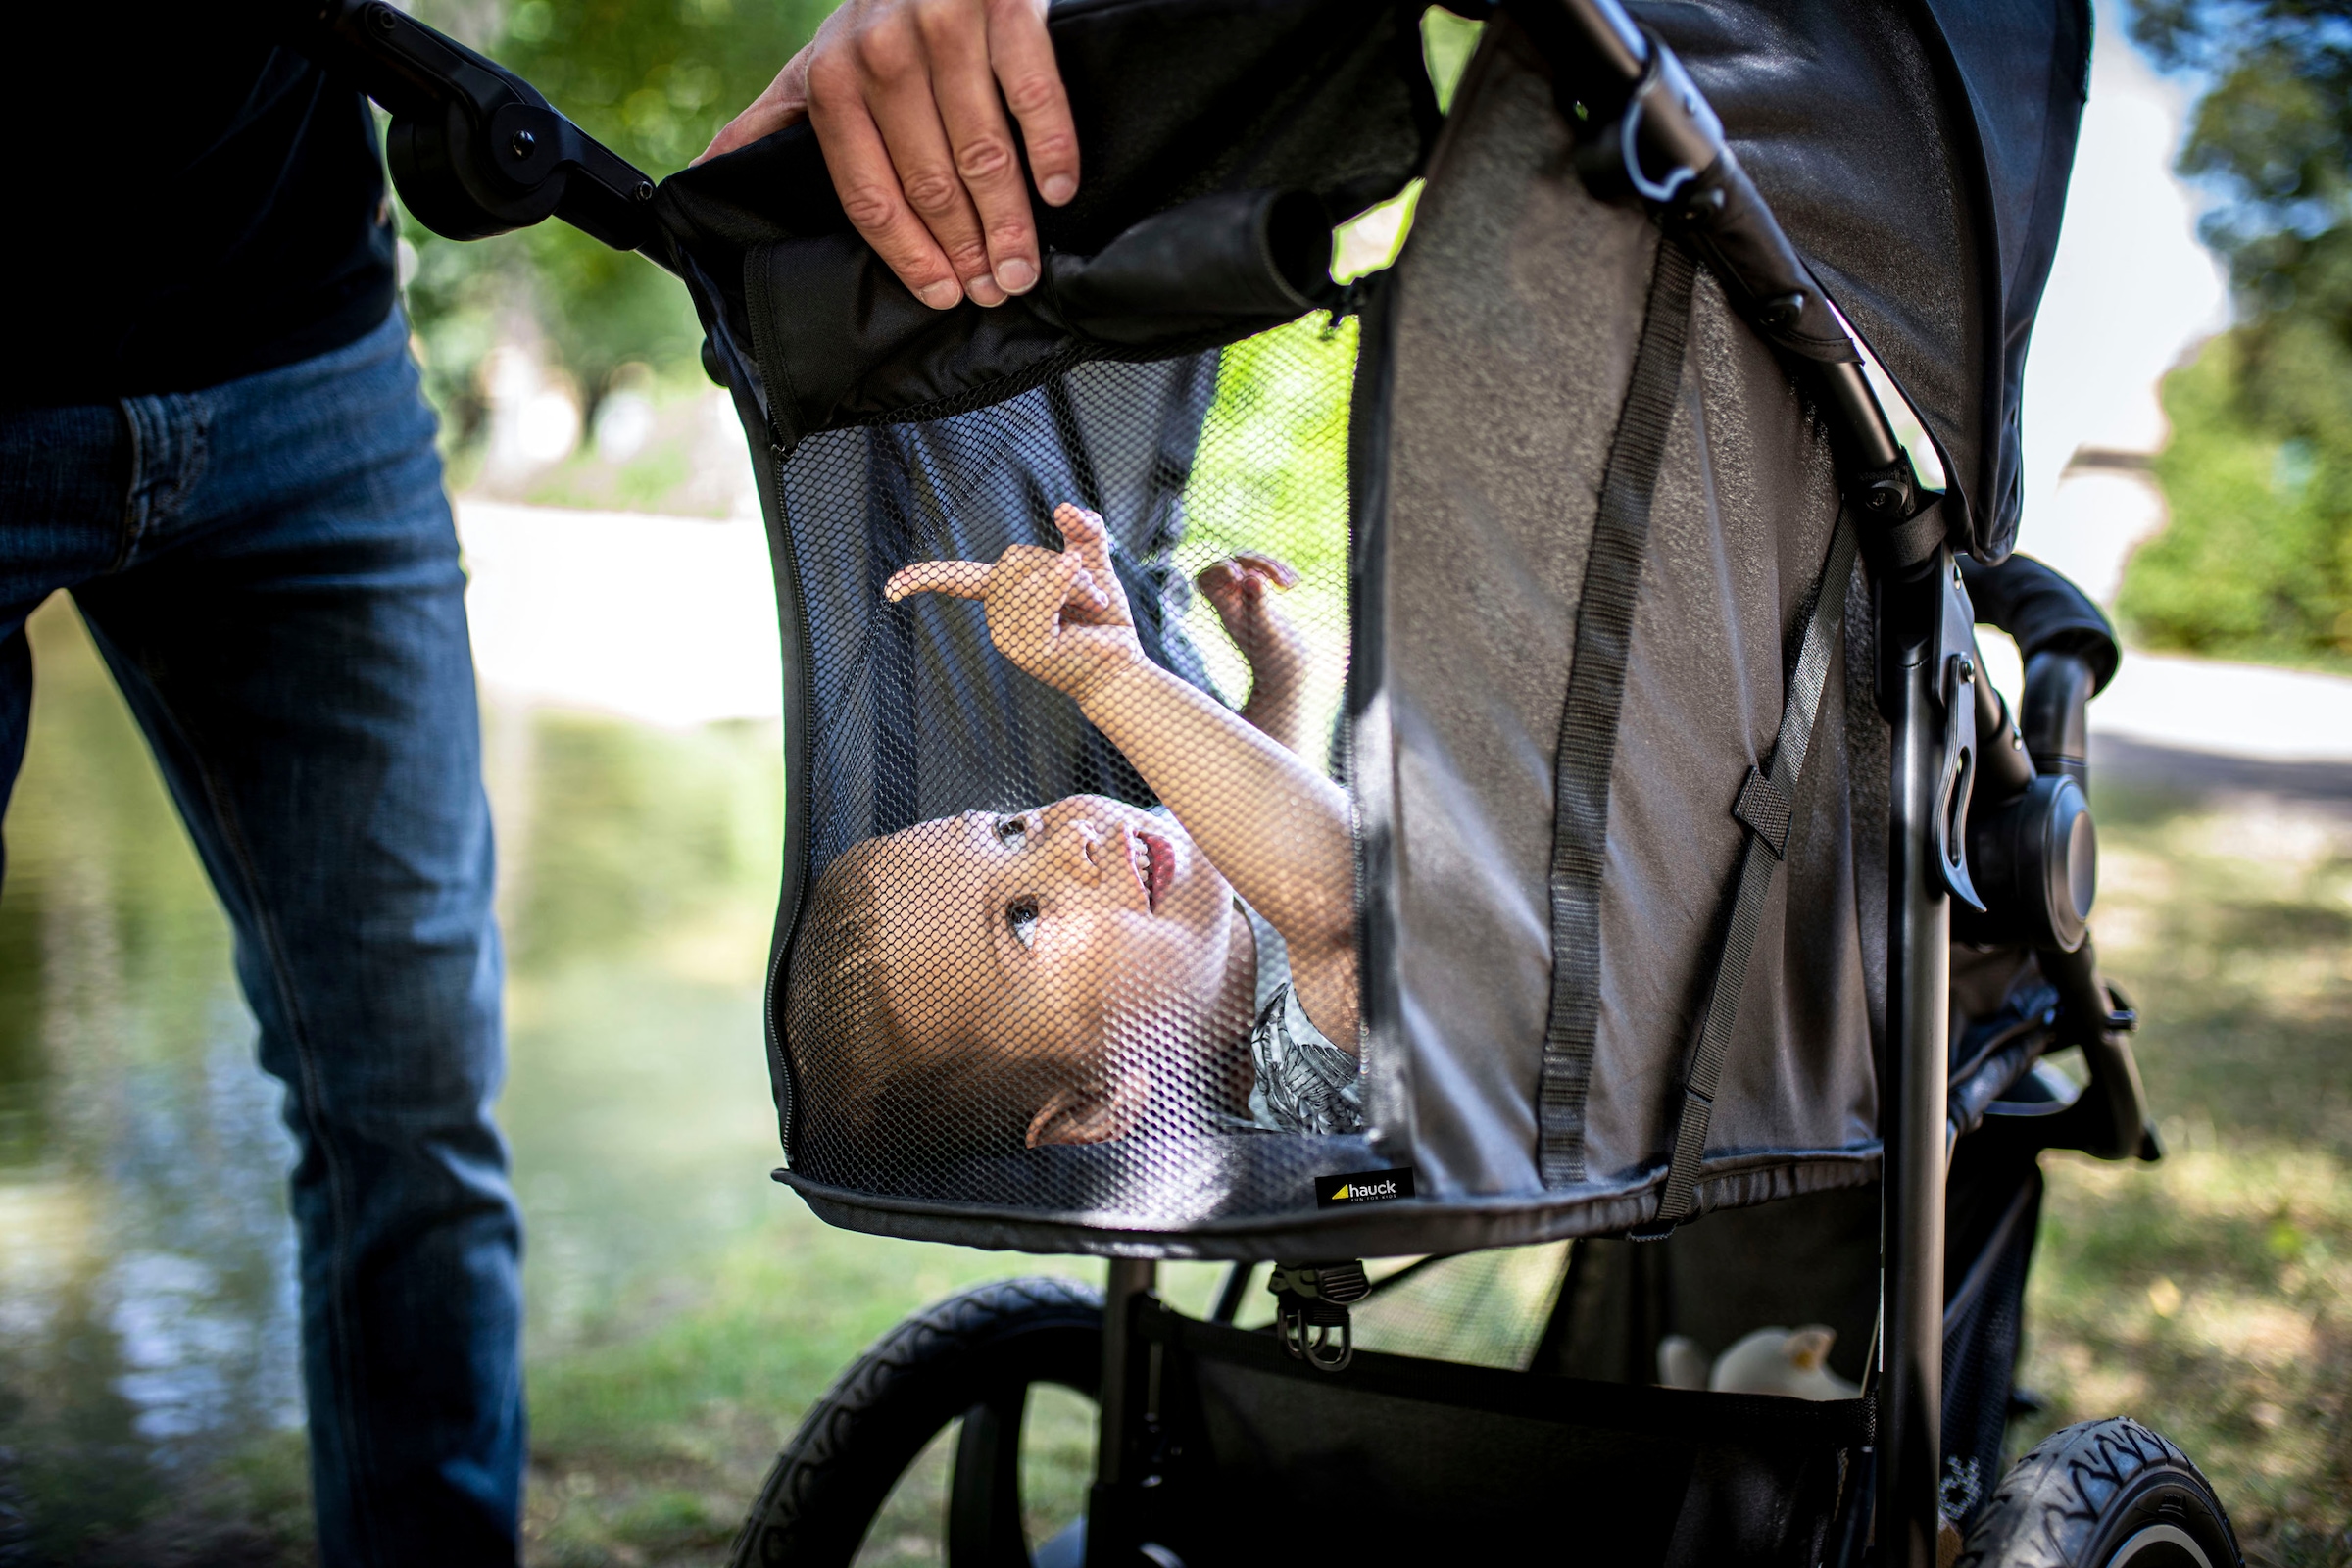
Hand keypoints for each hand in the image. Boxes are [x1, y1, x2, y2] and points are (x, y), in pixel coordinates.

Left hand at [699, 0, 1076, 312]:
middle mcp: (882, 56)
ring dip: (1009, 222)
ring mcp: (945, 29)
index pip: (869, 195)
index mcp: (831, 83)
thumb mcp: (812, 67)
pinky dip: (1051, 150)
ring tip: (1023, 268)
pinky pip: (1032, 95)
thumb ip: (764, 125)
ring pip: (983, 153)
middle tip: (994, 291)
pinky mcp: (1005, 6)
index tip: (941, 294)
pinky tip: (1058, 193)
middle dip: (966, 250)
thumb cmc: (875, 19)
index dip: (907, 255)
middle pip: (930, 185)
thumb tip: (699, 181)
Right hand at [886, 504, 1139, 700]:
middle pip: (1013, 560)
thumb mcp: (1093, 564)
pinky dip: (1065, 585)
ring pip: (1030, 578)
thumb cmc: (1103, 621)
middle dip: (1060, 564)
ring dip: (1074, 581)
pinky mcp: (1025, 649)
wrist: (1123, 665)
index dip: (926, 578)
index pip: (958, 580)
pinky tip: (1090, 598)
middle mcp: (998, 618)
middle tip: (1090, 592)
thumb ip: (1081, 531)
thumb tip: (1061, 507)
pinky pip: (1039, 598)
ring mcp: (1008, 637)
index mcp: (1004, 598)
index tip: (890, 590)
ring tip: (1092, 604)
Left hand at [1195, 554, 1310, 752]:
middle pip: (1231, 564)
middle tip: (1278, 581)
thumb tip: (1250, 577)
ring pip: (1249, 566)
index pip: (1205, 578)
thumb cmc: (1276, 658)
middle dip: (1255, 563)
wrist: (1288, 676)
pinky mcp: (1264, 601)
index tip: (1242, 577)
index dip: (1219, 569)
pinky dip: (1279, 572)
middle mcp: (1232, 604)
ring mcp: (1248, 601)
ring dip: (1270, 566)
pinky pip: (1265, 574)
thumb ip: (1258, 603)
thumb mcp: (1267, 629)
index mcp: (1225, 610)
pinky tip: (1294, 584)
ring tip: (1290, 584)